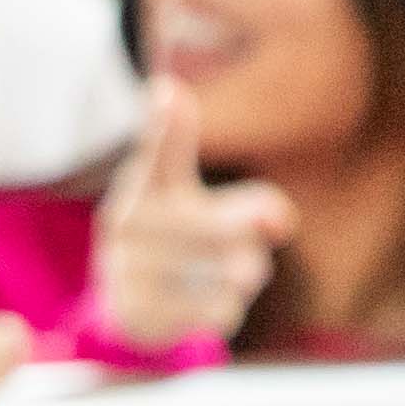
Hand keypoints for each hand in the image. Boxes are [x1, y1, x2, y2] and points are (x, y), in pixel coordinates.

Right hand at [89, 82, 290, 353]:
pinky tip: (197, 305)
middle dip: (244, 238)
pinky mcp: (136, 312)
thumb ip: (259, 206)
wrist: (135, 312)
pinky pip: (218, 310)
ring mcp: (123, 268)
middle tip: (246, 245)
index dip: (166, 126)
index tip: (168, 93)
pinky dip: (223, 310)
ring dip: (241, 276)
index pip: (158, 154)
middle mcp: (123, 222)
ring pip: (228, 271)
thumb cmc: (188, 246)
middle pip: (219, 227)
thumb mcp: (224, 216)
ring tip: (218, 276)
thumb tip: (281, 220)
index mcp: (144, 186)